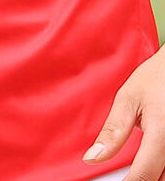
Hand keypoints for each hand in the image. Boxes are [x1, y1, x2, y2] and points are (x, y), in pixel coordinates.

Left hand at [84, 45, 164, 179]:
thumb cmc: (155, 79)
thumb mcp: (128, 99)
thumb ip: (113, 132)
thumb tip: (91, 158)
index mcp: (162, 134)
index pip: (144, 174)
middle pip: (161, 179)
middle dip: (143, 179)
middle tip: (126, 175)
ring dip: (155, 175)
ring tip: (135, 170)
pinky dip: (163, 168)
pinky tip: (152, 164)